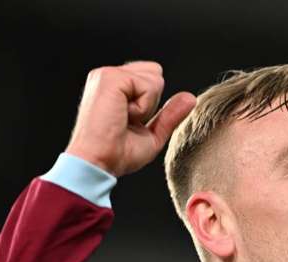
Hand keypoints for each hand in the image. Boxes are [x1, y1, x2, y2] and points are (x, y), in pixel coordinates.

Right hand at [65, 61, 195, 176]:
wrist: (97, 163)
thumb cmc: (117, 154)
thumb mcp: (152, 134)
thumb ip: (169, 115)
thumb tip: (190, 97)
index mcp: (114, 85)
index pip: (151, 77)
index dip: (150, 102)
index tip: (130, 122)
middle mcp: (109, 75)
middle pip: (156, 73)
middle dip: (151, 101)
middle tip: (128, 121)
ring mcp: (108, 74)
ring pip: (155, 79)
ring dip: (147, 107)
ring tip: (123, 119)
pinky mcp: (111, 78)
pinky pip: (149, 86)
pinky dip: (143, 108)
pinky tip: (123, 116)